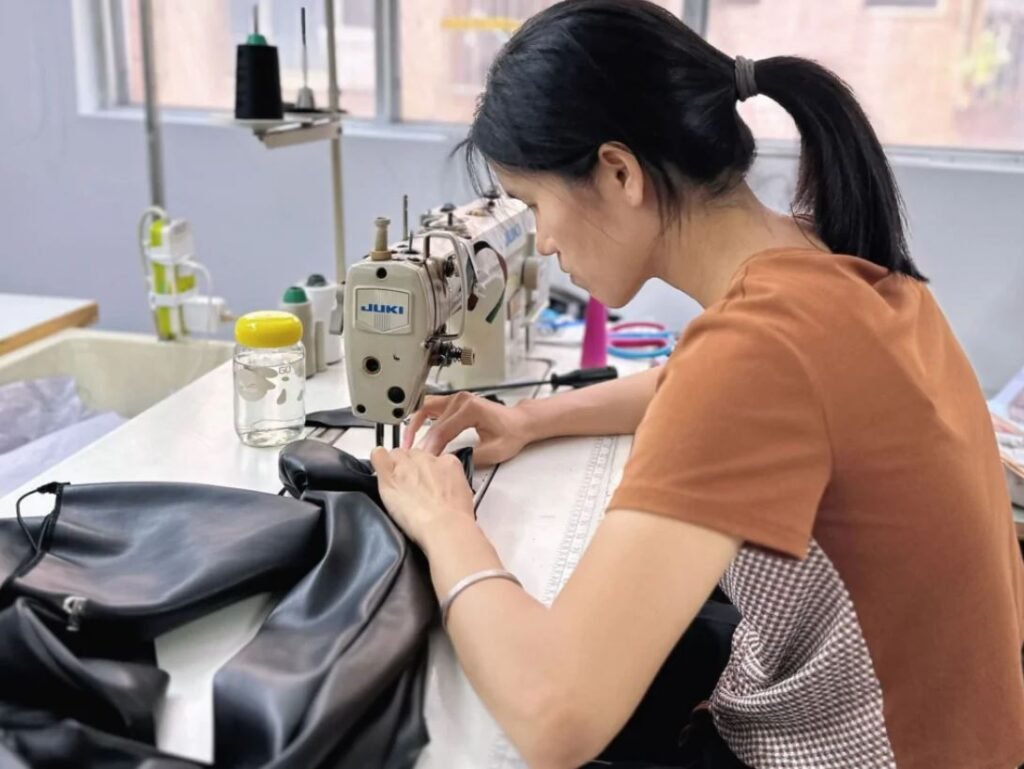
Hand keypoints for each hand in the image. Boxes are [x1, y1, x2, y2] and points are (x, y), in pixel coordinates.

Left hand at [370, 448, 475, 546]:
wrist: (445, 527)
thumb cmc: (456, 517)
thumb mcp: (463, 494)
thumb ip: (451, 483)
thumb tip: (445, 487)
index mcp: (447, 462)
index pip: (431, 458)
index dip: (426, 472)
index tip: (425, 484)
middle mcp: (426, 459)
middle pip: (412, 455)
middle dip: (410, 468)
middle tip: (411, 489)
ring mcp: (406, 466)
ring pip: (396, 456)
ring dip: (395, 468)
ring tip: (398, 489)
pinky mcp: (389, 476)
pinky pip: (378, 456)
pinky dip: (378, 461)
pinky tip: (381, 472)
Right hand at [402, 393, 532, 466]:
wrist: (520, 423)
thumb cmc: (512, 433)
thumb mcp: (493, 451)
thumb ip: (470, 456)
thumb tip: (449, 462)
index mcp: (470, 409)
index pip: (442, 431)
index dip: (431, 448)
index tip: (424, 461)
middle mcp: (461, 400)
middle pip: (431, 421)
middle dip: (420, 441)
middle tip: (412, 457)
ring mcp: (456, 399)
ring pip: (425, 409)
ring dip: (414, 425)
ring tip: (407, 444)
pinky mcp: (454, 402)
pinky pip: (431, 408)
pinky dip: (420, 419)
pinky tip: (414, 431)